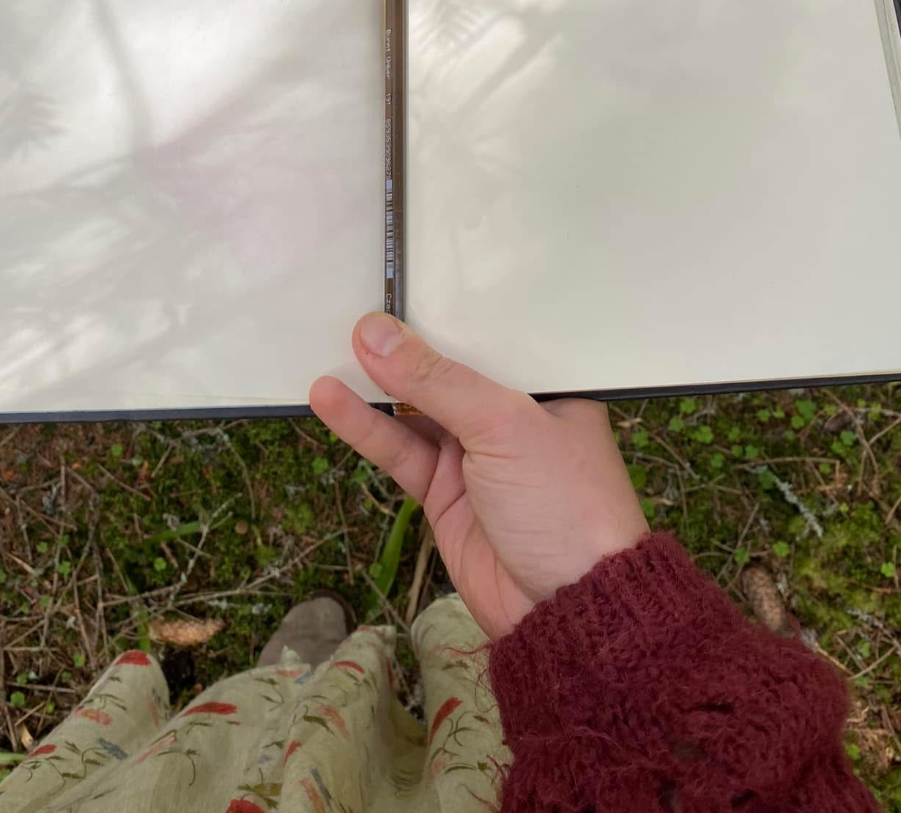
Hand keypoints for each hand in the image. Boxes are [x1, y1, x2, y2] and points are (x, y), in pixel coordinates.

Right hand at [309, 313, 648, 639]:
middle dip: (402, 349)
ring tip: (330, 352)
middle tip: (353, 316)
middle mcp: (511, 416)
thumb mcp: (504, 426)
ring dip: (374, 388)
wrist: (571, 613)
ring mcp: (476, 456)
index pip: (488, 337)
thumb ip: (436, 380)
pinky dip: (365, 427)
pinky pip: (399, 451)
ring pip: (414, 411)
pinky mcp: (445, 493)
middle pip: (445, 371)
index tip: (395, 287)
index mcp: (548, 387)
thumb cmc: (566, 506)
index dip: (443, 314)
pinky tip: (332, 399)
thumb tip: (376, 333)